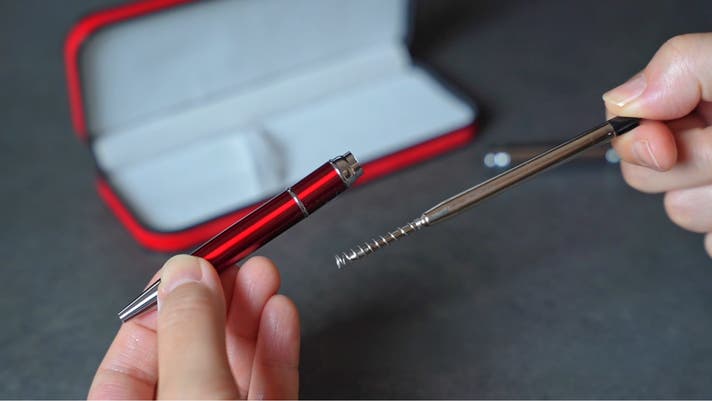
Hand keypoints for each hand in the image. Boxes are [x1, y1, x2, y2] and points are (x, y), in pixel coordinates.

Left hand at [88, 255, 299, 398]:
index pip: (134, 349)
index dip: (166, 298)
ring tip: (264, 275)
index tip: (194, 263)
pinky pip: (268, 384)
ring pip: (235, 364)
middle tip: (237, 260)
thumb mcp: (194, 398)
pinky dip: (277, 348)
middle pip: (193, 349)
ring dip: (254, 315)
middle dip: (219, 297)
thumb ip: (191, 335)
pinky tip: (279, 316)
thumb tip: (187, 275)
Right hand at [603, 33, 711, 256]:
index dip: (638, 136)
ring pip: (678, 211)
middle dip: (683, 166)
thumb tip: (623, 98)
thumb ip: (686, 64)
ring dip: (710, 202)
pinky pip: (710, 244)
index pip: (626, 119)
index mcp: (698, 98)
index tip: (666, 145)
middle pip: (642, 170)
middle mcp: (703, 140)